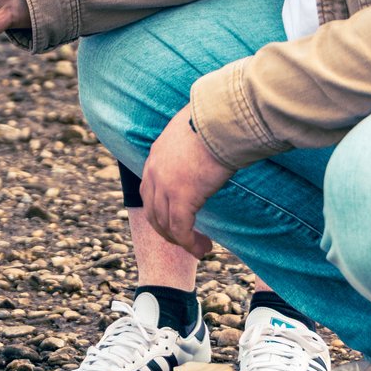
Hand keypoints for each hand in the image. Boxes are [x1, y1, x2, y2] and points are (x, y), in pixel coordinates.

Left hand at [142, 105, 234, 253]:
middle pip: (153, 211)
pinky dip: (189, 243)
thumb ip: (191, 144)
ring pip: (166, 224)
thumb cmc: (216, 121)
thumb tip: (207, 144)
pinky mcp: (182, 198)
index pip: (150, 190)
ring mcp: (165, 186)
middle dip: (167, 230)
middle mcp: (154, 172)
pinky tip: (203, 249)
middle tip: (186, 240)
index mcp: (156, 155)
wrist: (220, 121)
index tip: (177, 220)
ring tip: (200, 248)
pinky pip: (181, 229)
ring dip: (181, 241)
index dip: (161, 209)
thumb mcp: (193, 131)